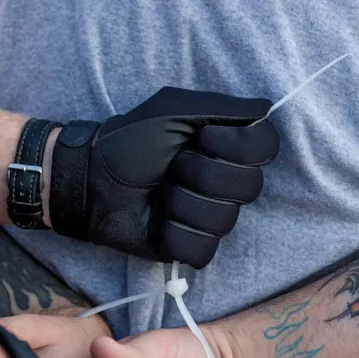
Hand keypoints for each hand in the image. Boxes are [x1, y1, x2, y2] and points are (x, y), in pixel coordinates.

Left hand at [48, 87, 280, 267]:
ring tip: (159, 193)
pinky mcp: (191, 247)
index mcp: (228, 147)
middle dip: (201, 174)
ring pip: (223, 221)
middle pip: (249, 187)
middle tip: (172, 166)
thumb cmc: (128, 142)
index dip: (236, 145)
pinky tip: (158, 221)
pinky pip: (201, 250)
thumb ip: (221, 106)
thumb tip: (266, 108)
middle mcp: (227, 183)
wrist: (92, 180)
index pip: (265, 146)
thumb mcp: (171, 110)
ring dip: (181, 203)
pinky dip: (173, 234)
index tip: (202, 138)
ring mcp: (211, 218)